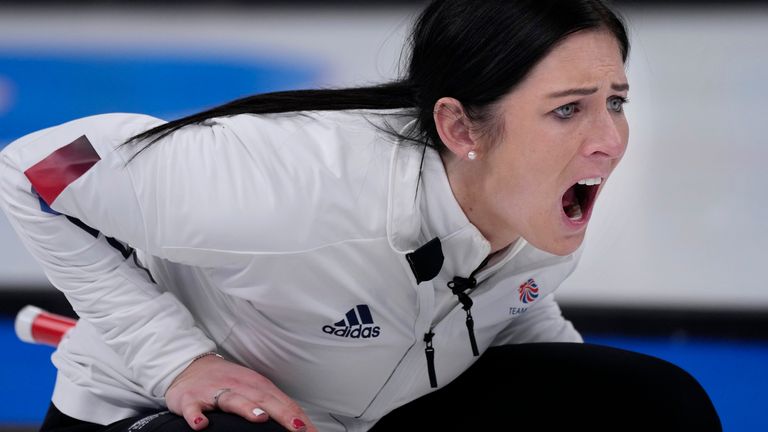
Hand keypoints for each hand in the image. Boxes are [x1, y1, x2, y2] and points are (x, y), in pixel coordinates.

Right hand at [165, 354, 315, 431]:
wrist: (190, 367)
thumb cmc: (227, 381)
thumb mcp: (253, 389)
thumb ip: (275, 404)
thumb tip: (301, 423)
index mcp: (257, 385)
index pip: (283, 402)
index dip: (298, 418)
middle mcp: (239, 386)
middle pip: (264, 399)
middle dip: (282, 413)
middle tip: (298, 428)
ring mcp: (214, 392)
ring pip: (233, 399)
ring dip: (247, 408)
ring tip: (260, 418)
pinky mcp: (191, 399)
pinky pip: (194, 409)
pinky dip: (197, 416)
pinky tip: (202, 425)